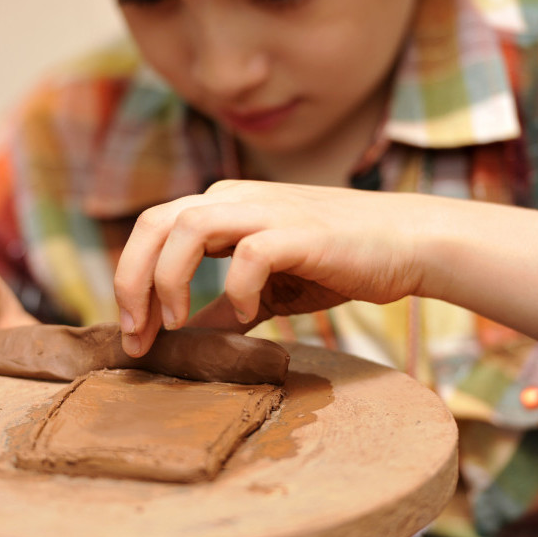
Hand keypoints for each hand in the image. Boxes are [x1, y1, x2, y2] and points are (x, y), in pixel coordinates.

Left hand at [114, 179, 425, 355]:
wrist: (407, 242)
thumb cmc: (337, 262)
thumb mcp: (268, 287)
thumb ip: (227, 307)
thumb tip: (186, 337)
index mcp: (222, 207)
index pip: (152, 232)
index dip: (130, 281)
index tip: (134, 337)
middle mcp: (236, 199)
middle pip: (154, 222)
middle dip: (132, 280)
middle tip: (137, 334)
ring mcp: (267, 210)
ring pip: (188, 226)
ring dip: (170, 279)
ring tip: (175, 324)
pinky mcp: (300, 231)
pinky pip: (250, 253)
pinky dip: (238, 287)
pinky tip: (250, 313)